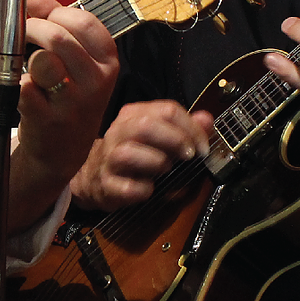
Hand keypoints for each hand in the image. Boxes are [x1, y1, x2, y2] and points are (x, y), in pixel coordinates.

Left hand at [6, 0, 119, 229]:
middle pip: (57, 36)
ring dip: (24, 55)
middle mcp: (96, 81)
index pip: (83, 21)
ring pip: (40, 59)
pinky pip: (22, 84)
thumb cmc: (66, 96)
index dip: (56, 14)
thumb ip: (56, 22)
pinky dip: (16, 83)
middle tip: (25, 35)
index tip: (45, 19)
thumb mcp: (75, 60)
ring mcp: (73, 102)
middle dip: (32, 28)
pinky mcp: (48, 118)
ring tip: (25, 63)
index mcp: (108, 61)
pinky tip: (25, 91)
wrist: (63, 149)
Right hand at [70, 100, 213, 210]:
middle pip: (146, 126)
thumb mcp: (158, 136)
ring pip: (129, 153)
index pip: (167, 110)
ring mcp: (109, 158)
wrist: (93, 177)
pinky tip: (150, 189)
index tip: (202, 147)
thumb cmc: (133, 153)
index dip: (191, 128)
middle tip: (189, 155)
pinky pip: (124, 187)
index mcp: (133, 115)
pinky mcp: (105, 184)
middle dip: (175, 140)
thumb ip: (184, 127)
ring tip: (166, 169)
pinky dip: (142, 189)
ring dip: (156, 162)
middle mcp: (118, 132)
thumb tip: (206, 119)